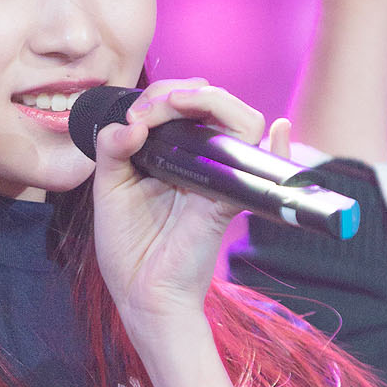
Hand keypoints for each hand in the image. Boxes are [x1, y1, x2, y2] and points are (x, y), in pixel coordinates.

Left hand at [91, 78, 265, 346]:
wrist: (141, 294)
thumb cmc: (128, 248)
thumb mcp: (109, 188)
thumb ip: (112, 149)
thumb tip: (131, 123)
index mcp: (173, 154)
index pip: (183, 104)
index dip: (160, 96)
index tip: (133, 117)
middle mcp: (200, 160)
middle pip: (214, 104)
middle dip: (179, 92)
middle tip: (148, 112)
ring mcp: (218, 178)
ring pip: (242, 123)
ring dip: (211, 102)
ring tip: (176, 106)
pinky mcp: (227, 200)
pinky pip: (258, 169)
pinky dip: (276, 148)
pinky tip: (278, 132)